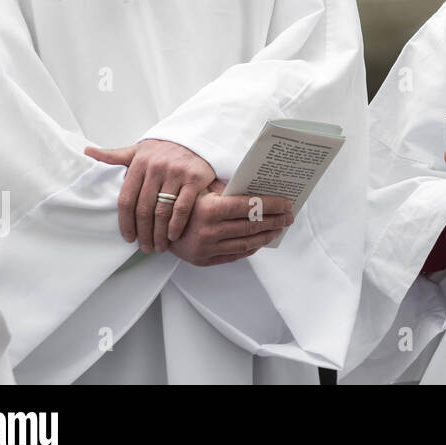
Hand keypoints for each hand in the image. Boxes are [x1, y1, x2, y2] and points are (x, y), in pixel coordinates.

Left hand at [85, 139, 214, 253]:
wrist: (198, 137)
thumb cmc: (165, 148)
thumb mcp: (139, 149)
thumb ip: (115, 156)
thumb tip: (87, 152)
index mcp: (139, 163)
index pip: (126, 199)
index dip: (125, 223)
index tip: (128, 238)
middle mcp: (156, 168)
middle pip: (143, 209)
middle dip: (143, 233)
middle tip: (145, 248)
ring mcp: (176, 173)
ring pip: (162, 211)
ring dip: (159, 233)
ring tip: (159, 246)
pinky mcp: (195, 179)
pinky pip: (182, 207)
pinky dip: (176, 224)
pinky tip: (173, 235)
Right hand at [169, 181, 294, 266]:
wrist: (155, 226)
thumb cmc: (182, 202)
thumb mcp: (202, 188)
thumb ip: (227, 187)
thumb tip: (258, 183)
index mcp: (210, 209)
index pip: (250, 206)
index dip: (272, 205)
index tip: (287, 203)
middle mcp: (209, 231)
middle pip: (252, 226)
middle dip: (275, 220)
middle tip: (289, 216)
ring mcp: (207, 249)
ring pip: (247, 243)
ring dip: (267, 235)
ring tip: (279, 228)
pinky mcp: (204, 261)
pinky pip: (235, 255)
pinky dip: (252, 247)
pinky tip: (261, 239)